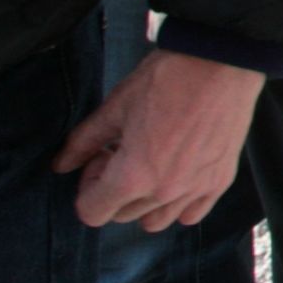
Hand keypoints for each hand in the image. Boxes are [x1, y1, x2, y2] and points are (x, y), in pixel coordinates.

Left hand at [55, 48, 265, 229]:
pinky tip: (177, 172)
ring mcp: (196, 190)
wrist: (221, 61)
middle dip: (114, 190)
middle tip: (123, 154)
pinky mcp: (220, 181)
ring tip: (151, 165)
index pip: (92, 212)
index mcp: (132, 177)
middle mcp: (164, 192)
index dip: (87, 187)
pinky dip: (178, 203)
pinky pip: (191, 214)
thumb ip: (84, 141)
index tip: (100, 159)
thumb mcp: (116, 106)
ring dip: (144, 201)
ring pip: (156, 221)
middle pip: (122, 216)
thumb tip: (61, 165)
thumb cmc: (166, 79)